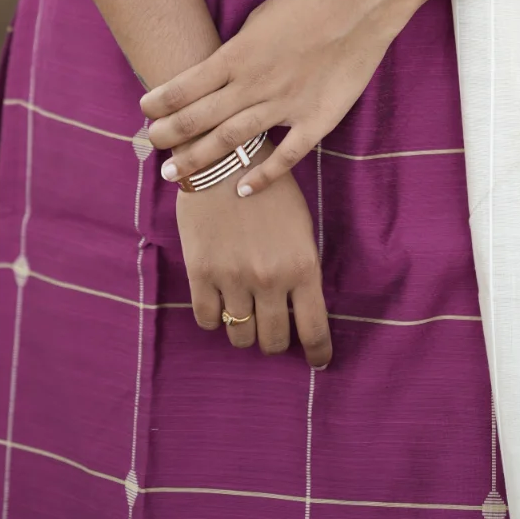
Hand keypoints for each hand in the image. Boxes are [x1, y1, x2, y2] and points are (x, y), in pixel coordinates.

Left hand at [142, 0, 438, 194]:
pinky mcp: (317, 119)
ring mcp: (286, 105)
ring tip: (175, 175)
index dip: (161, 100)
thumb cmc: (310, 1)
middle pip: (200, 118)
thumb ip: (238, 51)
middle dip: (171, 135)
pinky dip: (262, 176)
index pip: (187, 85)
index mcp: (239, 55)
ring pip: (233, 140)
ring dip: (200, 159)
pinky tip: (242, 189)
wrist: (361, 4)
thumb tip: (216, 73)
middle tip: (151, 147)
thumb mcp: (261, 18)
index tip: (145, 110)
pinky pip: (286, 155)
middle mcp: (255, 83)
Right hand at [176, 140, 331, 366]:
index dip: (317, 353)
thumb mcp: (301, 225)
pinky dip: (216, 319)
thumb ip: (301, 268)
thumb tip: (300, 306)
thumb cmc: (270, 186)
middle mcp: (270, 279)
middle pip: (273, 340)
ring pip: (240, 335)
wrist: (225, 156)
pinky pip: (208, 320)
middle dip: (275, 341)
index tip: (317, 362)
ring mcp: (233, 278)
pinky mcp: (202, 273)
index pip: (314, 330)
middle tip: (274, 329)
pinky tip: (221, 304)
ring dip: (245, 331)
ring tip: (246, 315)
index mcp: (303, 266)